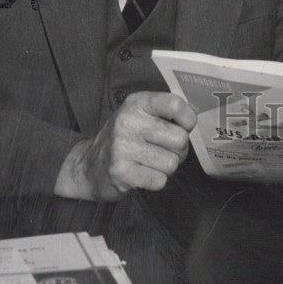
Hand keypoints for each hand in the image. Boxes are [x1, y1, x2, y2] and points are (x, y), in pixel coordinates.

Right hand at [54, 92, 196, 200]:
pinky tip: (143, 174)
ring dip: (167, 167)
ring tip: (152, 163)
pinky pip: (159, 180)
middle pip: (179, 139)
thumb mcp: (140, 114)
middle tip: (166, 151)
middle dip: (179, 150)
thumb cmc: (124, 138)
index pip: (175, 104)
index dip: (188, 119)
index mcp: (137, 102)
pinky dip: (156, 181)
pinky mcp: (120, 172)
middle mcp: (128, 121)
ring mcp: (122, 147)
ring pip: (171, 163)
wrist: (87, 166)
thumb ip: (166, 112)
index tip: (185, 126)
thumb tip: (194, 118)